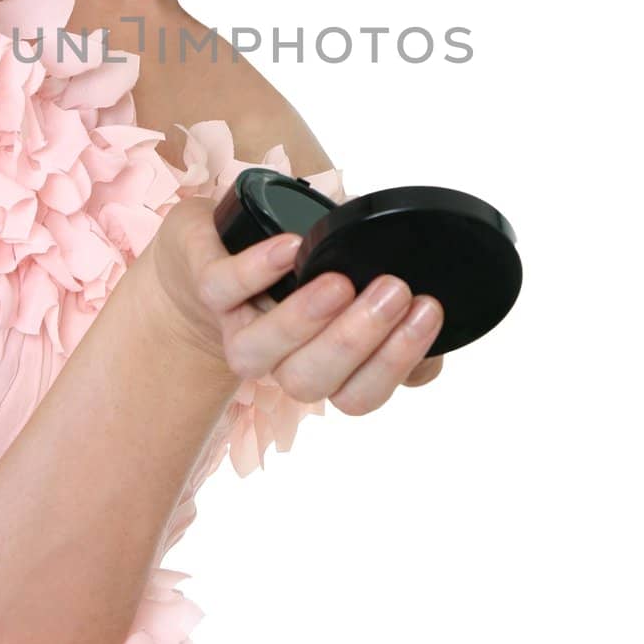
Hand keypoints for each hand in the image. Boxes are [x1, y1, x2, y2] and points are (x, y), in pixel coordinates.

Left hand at [137, 197, 444, 414]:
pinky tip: (292, 247)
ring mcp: (236, 324)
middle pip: (311, 381)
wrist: (209, 250)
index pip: (359, 395)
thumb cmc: (299, 270)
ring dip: (302, 320)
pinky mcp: (205, 281)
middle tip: (395, 289)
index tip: (427, 307)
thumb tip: (437, 350)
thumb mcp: (355, 290)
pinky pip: (222, 289)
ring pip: (256, 354)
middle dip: (356, 339)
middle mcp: (277, 360)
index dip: (394, 362)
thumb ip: (393, 324)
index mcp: (321, 367)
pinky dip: (256, 271)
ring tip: (340, 282)